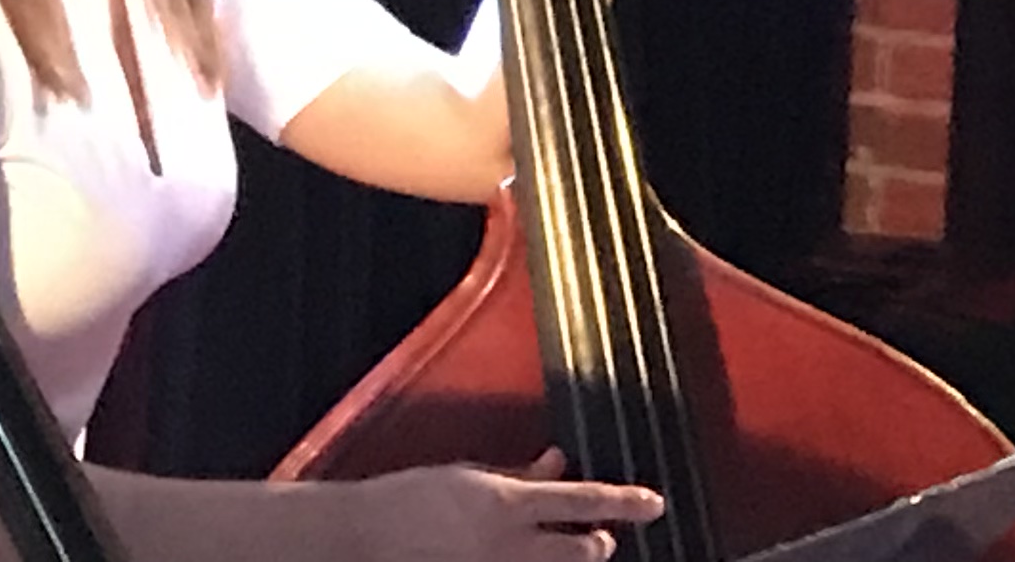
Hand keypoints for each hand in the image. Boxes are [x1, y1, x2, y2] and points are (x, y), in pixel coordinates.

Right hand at [349, 450, 663, 558]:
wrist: (360, 538)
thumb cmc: (412, 498)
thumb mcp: (471, 476)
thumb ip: (519, 475)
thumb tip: (557, 463)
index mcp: (507, 505)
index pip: (583, 501)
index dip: (625, 502)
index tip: (654, 504)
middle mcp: (506, 546)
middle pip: (579, 553)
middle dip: (598, 546)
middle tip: (602, 540)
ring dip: (565, 561)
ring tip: (569, 550)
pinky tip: (518, 556)